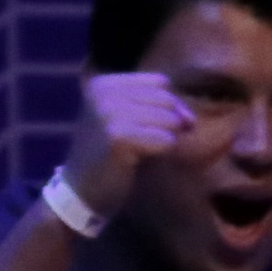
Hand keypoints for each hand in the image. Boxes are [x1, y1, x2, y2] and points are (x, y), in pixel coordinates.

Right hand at [53, 70, 204, 230]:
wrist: (81, 188)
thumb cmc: (107, 154)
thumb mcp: (124, 119)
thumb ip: (154, 108)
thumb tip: (190, 118)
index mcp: (104, 83)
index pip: (160, 82)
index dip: (172, 105)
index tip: (166, 127)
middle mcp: (104, 93)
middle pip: (166, 99)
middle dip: (174, 123)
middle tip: (159, 143)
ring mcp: (109, 113)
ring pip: (169, 119)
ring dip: (168, 138)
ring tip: (146, 151)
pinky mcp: (118, 137)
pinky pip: (164, 139)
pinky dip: (163, 151)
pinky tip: (143, 159)